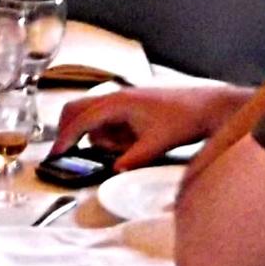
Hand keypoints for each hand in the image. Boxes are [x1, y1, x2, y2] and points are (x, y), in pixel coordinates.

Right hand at [51, 83, 241, 171]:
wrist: (209, 106)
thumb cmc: (184, 120)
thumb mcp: (157, 144)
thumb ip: (132, 158)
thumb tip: (114, 169)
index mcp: (118, 102)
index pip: (82, 120)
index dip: (66, 138)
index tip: (55, 155)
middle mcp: (116, 96)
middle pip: (77, 109)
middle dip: (69, 131)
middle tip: (67, 153)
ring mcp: (122, 98)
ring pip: (92, 117)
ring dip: (98, 135)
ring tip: (125, 148)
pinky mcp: (130, 104)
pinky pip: (108, 119)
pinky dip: (111, 132)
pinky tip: (132, 141)